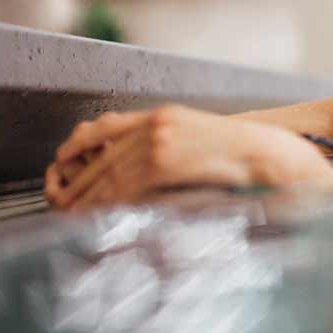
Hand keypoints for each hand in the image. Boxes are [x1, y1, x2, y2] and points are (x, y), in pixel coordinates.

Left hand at [44, 105, 332, 209]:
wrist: (274, 157)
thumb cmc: (248, 157)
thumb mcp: (202, 141)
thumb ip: (171, 149)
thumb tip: (144, 174)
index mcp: (165, 115)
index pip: (107, 125)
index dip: (79, 145)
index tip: (61, 162)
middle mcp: (157, 123)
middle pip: (102, 153)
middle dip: (78, 181)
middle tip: (59, 201)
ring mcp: (161, 141)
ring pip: (109, 173)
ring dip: (87, 198)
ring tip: (70, 216)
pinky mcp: (166, 162)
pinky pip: (125, 187)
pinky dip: (107, 202)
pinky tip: (97, 216)